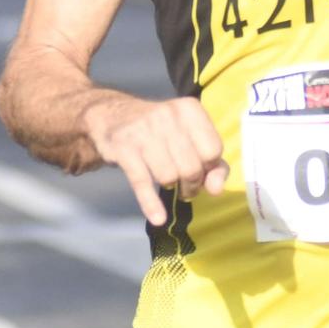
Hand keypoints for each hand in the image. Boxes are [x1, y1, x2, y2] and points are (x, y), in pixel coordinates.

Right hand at [87, 95, 227, 225]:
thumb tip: (216, 190)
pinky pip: (142, 182)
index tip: (201, 171)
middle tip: (184, 185)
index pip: (213, 150)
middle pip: (192, 167)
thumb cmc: (160, 130)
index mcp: (189, 109)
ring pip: (169, 177)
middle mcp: (168, 115)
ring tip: (169, 183)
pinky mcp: (123, 148)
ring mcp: (144, 131)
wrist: (112, 116)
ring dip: (172, 187)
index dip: (209, 168)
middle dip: (191, 184)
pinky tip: (158, 218)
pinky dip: (151, 204)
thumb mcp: (189, 137)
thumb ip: (212, 163)